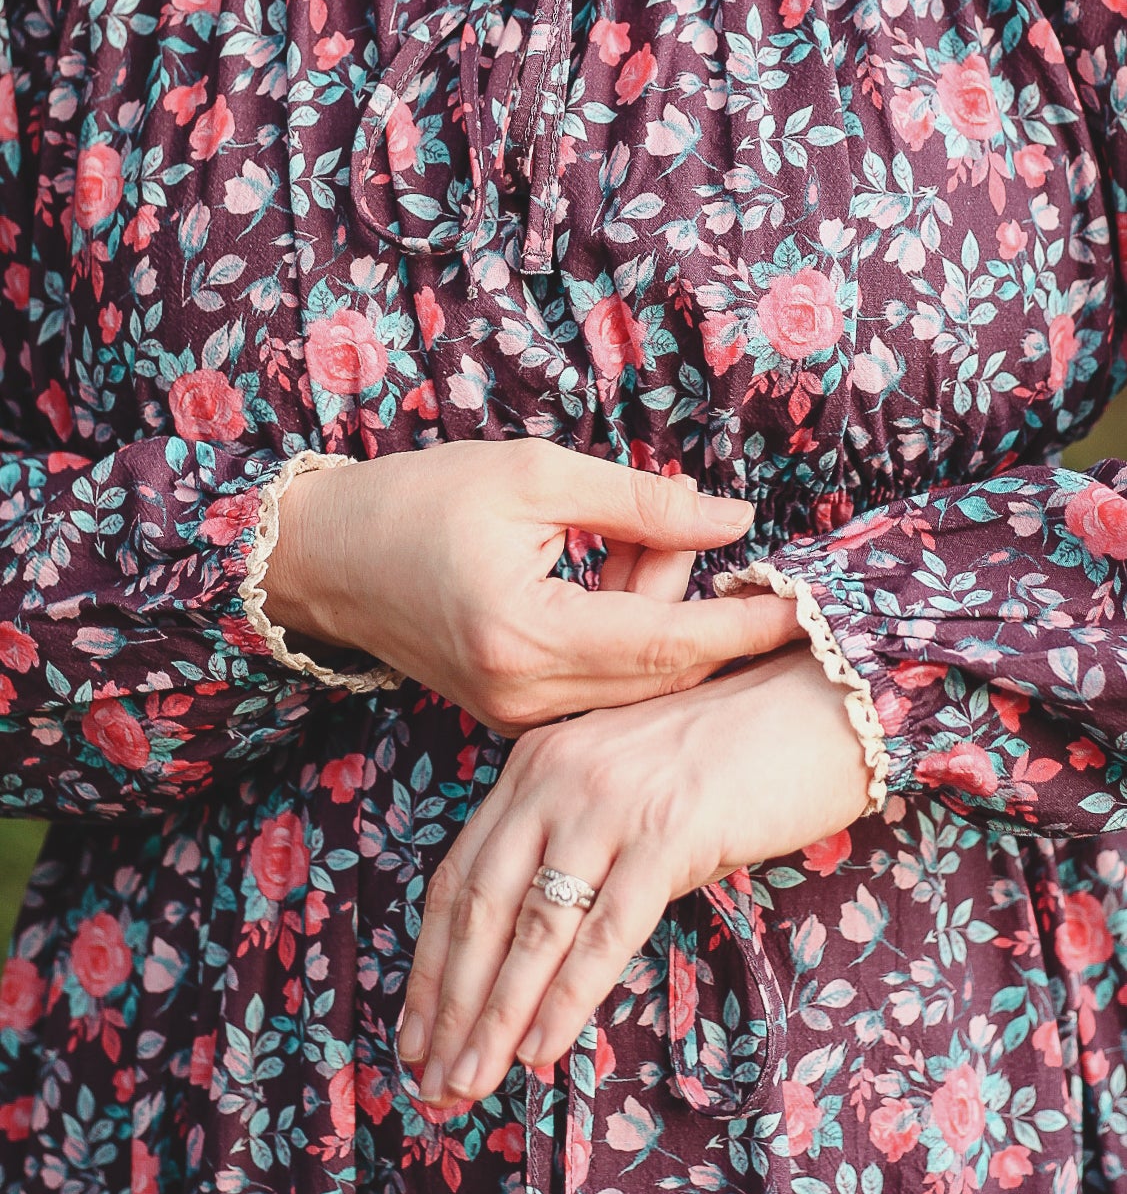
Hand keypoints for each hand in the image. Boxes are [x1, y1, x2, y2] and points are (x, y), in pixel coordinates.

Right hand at [261, 438, 799, 732]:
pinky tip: (625, 574)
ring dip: (667, 621)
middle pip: (661, 675)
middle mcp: (523, 695)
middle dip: (712, 619)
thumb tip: (735, 520)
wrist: (328, 559)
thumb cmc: (420, 500)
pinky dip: (631, 638)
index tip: (811, 609)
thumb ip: (640, 503)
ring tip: (651, 542)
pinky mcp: (511, 716)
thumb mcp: (535, 476)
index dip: (744, 626)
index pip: (669, 644)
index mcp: (527, 635)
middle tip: (731, 547)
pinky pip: (600, 687)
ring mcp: (515, 717)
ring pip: (635, 685)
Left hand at [397, 638, 871, 1102]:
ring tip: (470, 1084)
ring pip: (533, 929)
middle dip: (451, 1006)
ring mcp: (610, 804)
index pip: (460, 877)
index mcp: (535, 766)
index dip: (431, 964)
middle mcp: (556, 778)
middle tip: (431, 1082)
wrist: (819, 701)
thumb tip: (539, 956)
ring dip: (496, 1018)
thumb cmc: (731, 757)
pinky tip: (541, 1049)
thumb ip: (579, 850)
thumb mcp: (629, 793)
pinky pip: (604, 931)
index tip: (413, 1034)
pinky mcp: (668, 832)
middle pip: (481, 909)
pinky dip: (566, 997)